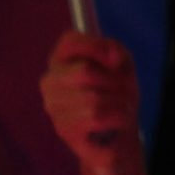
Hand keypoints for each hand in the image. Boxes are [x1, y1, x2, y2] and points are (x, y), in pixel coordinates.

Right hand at [41, 32, 142, 174]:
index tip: (115, 61)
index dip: (96, 47)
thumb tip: (112, 58)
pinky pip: (97, 118)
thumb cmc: (116, 93)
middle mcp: (49, 82)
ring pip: (94, 98)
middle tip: (125, 90)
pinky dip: (118, 118)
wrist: (118, 133)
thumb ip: (116, 50)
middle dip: (114, 81)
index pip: (69, 41)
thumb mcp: (121, 64)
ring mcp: (53, 107)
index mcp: (61, 60)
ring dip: (120, 102)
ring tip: (123, 106)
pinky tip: (118, 120)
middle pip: (84, 72)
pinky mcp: (64, 130)